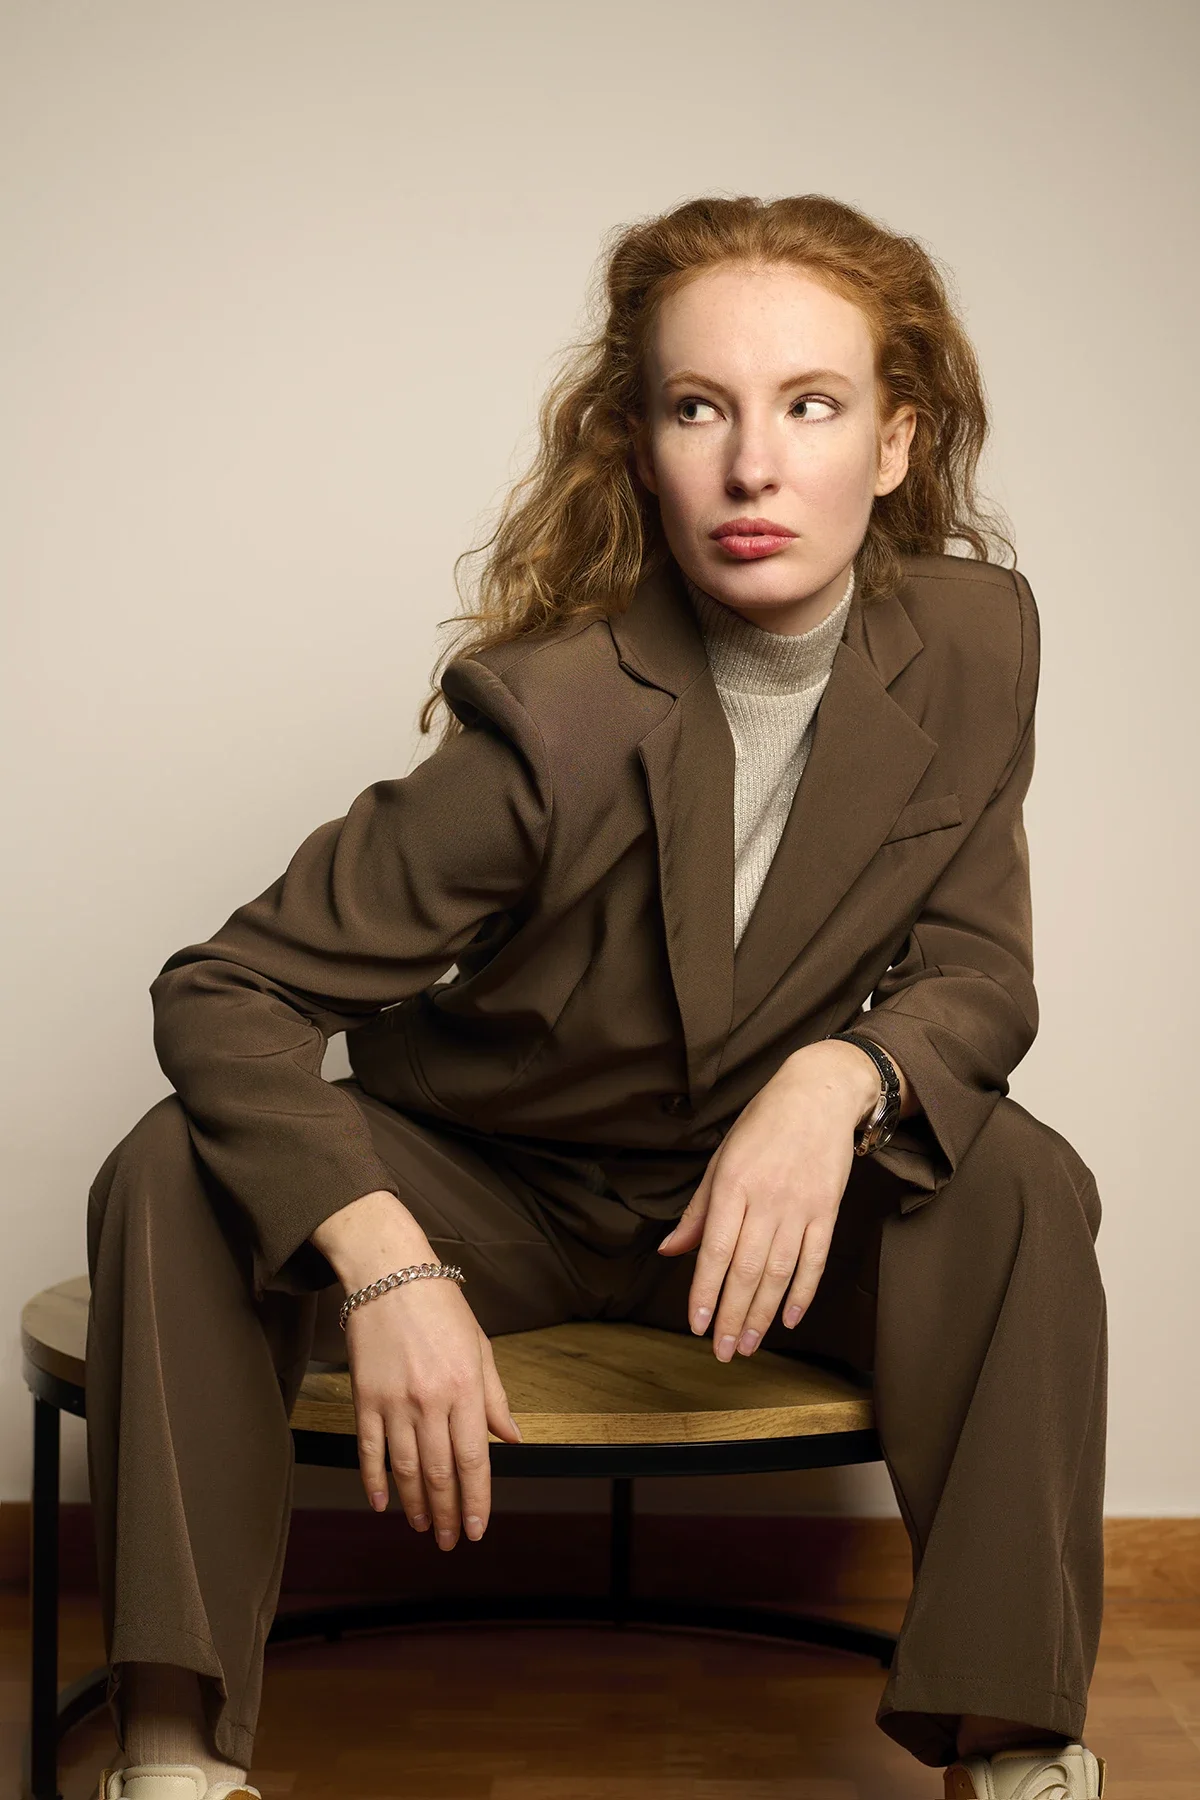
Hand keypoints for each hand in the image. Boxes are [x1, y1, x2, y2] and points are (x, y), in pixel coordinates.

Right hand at [310, 1190, 521, 1546]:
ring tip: (423, 1527)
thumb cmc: (442, 1308)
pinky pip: (370, 1450)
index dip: (477, 1500)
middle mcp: (432, 1400)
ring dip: (415, 1504)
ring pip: (405, 1468)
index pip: (475, 1459)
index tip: (477, 1529)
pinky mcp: (365, 1398)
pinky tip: (381, 1503)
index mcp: (466, 1388)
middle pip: (439, 1472)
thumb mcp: (480, 1348)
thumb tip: (513, 1439)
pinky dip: (374, 1481)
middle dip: (448, 1512)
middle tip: (451, 1540)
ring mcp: (395, 1401)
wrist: (391, 1275)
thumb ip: (495, 1398)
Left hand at [655, 1041, 880, 1359]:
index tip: (697, 1325)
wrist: (820, 1094)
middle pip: (746, 1269)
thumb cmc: (762, 1124)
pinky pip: (815, 1259)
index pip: (715, 1249)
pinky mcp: (827, 1210)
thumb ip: (698, 1210)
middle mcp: (767, 1198)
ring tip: (749, 1344)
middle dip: (732, 1315)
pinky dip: (802, 1292)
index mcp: (733, 1183)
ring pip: (779, 1271)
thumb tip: (669, 1252)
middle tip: (723, 1351)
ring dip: (762, 1312)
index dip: (705, 1291)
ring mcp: (800, 1206)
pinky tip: (788, 1319)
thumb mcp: (721, 1158)